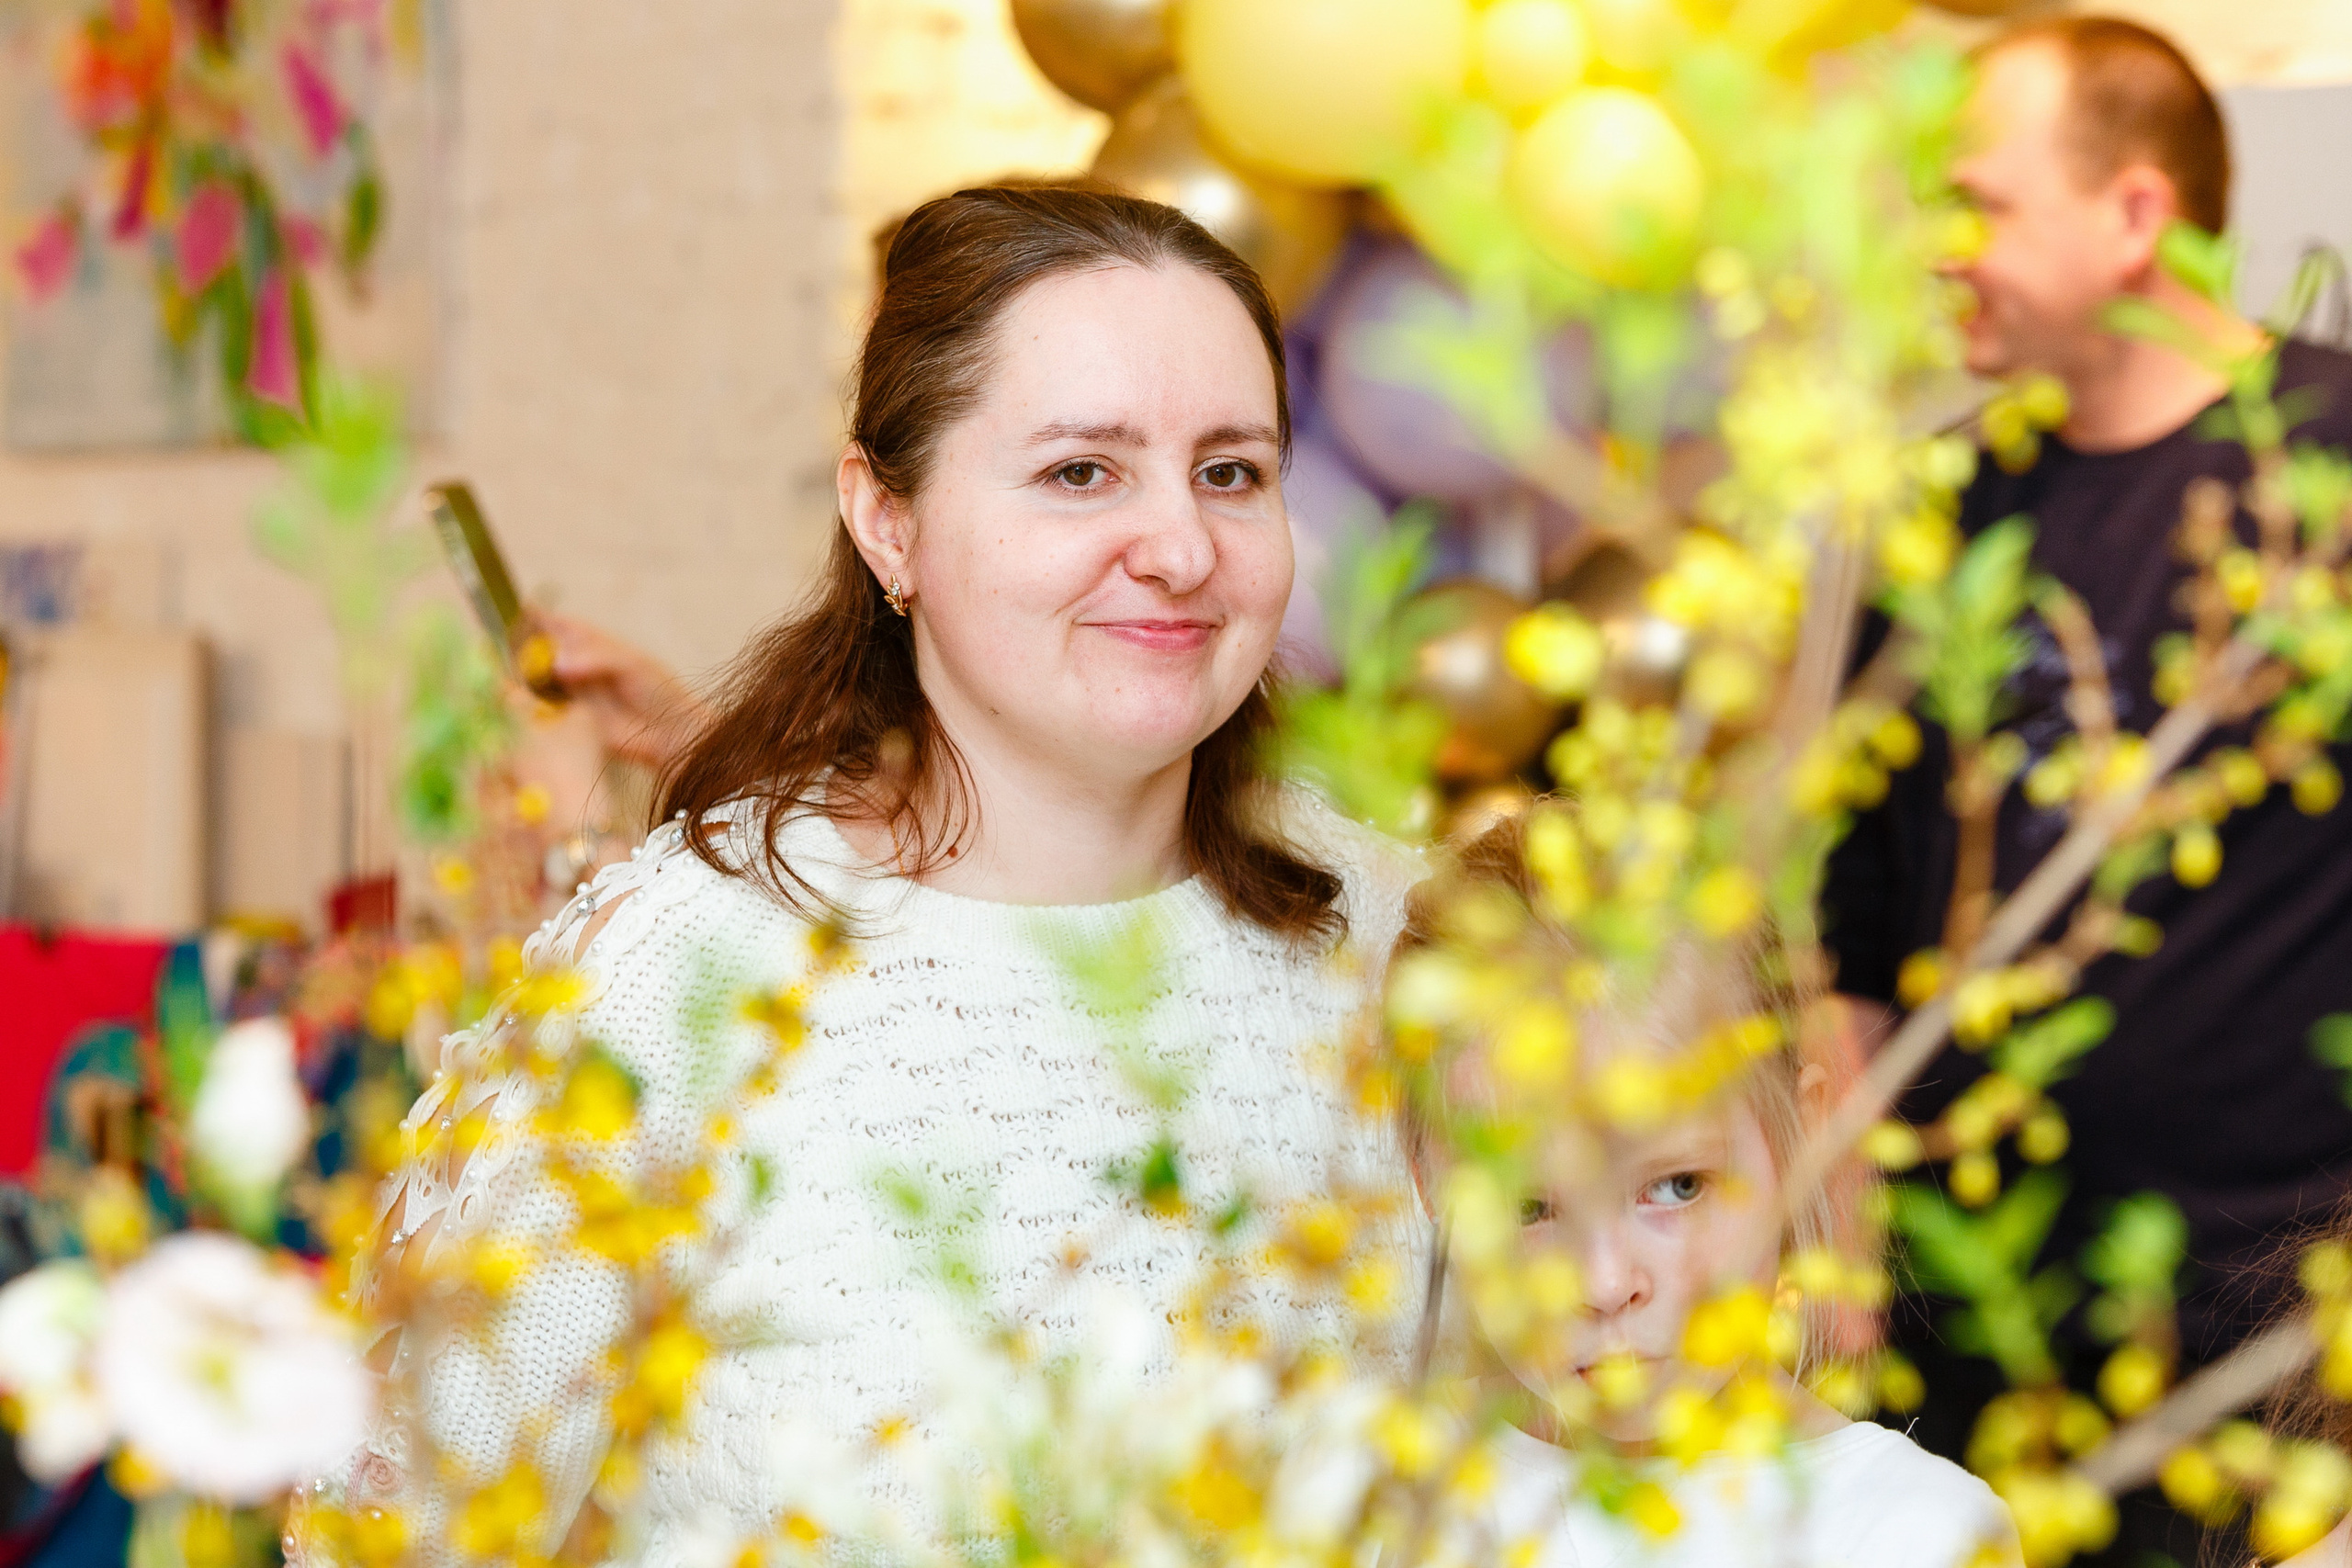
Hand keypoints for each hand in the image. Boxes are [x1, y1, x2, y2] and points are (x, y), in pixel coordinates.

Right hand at [521, 611, 709, 771]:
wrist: (670, 734)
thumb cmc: (658, 691)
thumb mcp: (631, 664)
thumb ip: (595, 658)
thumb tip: (557, 664)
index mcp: (594, 645)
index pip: (561, 626)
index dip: (539, 617)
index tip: (519, 612)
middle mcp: (577, 667)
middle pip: (540, 651)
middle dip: (522, 647)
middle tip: (507, 648)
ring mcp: (571, 694)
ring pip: (536, 680)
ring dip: (520, 676)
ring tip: (506, 671)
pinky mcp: (569, 721)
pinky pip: (542, 711)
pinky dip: (528, 705)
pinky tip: (516, 701)